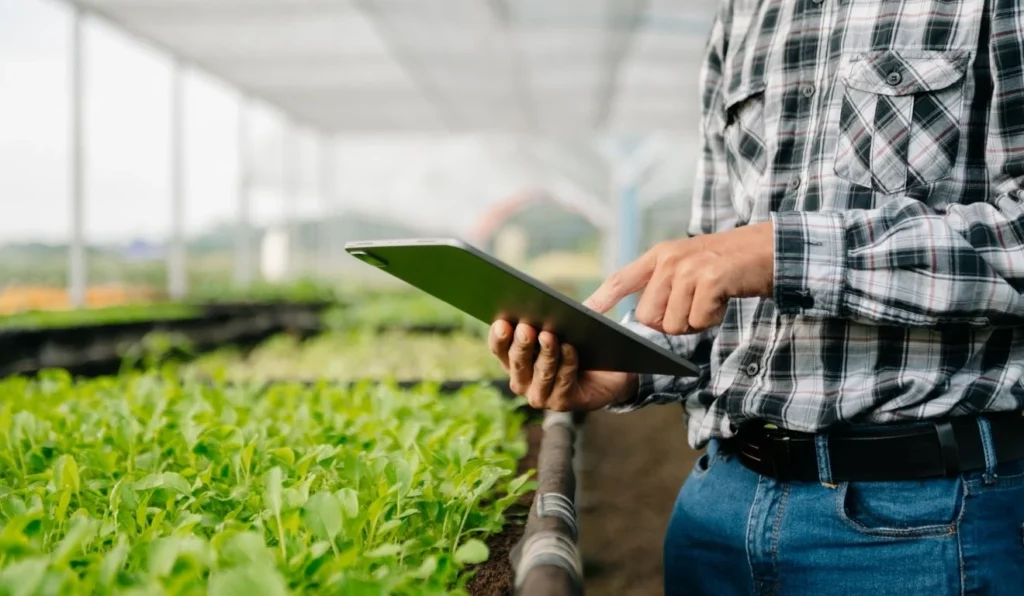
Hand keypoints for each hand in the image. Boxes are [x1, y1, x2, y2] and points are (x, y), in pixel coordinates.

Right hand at [488, 319, 637, 410]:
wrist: (607, 374)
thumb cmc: (578, 346)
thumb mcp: (561, 328)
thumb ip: (551, 318)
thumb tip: (548, 305)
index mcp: (514, 359)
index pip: (499, 348)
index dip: (499, 336)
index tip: (502, 322)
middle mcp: (522, 381)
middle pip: (517, 361)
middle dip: (522, 344)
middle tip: (526, 328)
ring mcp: (540, 395)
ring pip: (541, 373)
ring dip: (545, 353)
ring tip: (549, 335)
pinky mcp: (562, 402)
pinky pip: (563, 381)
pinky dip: (567, 363)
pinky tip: (570, 348)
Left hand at [585, 222, 774, 333]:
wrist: (768, 249)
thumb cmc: (727, 265)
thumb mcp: (689, 266)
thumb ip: (663, 285)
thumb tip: (644, 320)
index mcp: (660, 256)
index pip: (622, 279)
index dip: (601, 298)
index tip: (584, 313)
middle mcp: (669, 260)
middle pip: (648, 316)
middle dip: (671, 322)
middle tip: (694, 305)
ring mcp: (689, 268)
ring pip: (673, 323)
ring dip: (694, 321)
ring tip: (710, 299)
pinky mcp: (710, 279)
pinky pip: (698, 320)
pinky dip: (712, 318)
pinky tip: (723, 300)